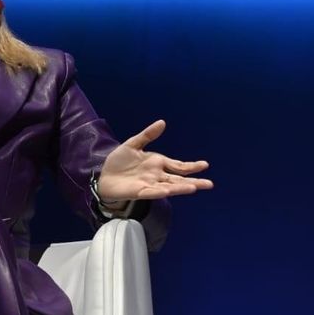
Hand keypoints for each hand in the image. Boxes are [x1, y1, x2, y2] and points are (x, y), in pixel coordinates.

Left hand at [97, 120, 212, 207]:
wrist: (104, 175)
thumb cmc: (119, 162)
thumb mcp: (134, 144)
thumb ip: (148, 135)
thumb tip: (162, 122)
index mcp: (158, 164)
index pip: (179, 166)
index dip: (191, 166)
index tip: (205, 165)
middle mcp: (157, 176)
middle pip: (179, 180)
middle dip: (194, 181)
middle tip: (209, 184)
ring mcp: (150, 184)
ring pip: (169, 187)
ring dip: (182, 188)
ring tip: (195, 188)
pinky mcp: (139, 191)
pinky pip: (152, 192)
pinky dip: (160, 191)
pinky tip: (168, 191)